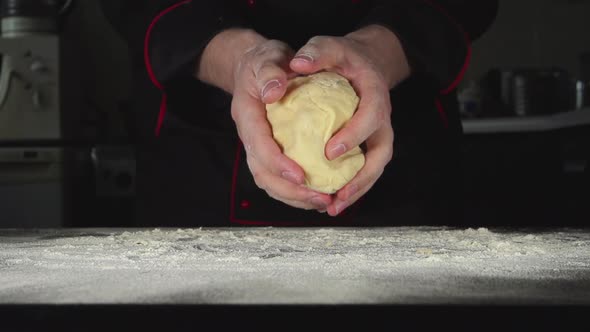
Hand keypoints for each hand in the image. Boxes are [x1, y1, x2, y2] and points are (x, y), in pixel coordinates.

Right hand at [230, 38, 332, 210]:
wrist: (257, 67)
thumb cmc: (265, 61)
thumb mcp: (268, 57)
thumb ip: (270, 72)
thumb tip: (273, 92)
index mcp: (247, 116)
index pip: (259, 146)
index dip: (278, 164)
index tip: (300, 176)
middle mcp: (250, 137)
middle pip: (263, 174)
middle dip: (290, 191)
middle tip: (319, 198)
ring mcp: (258, 147)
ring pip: (270, 182)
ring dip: (295, 197)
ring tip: (323, 202)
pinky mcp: (269, 152)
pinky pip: (278, 179)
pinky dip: (297, 192)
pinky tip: (318, 194)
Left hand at [290, 25, 410, 216]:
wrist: (365, 63)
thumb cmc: (346, 56)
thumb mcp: (331, 46)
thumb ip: (318, 52)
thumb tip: (297, 63)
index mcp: (375, 96)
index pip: (369, 118)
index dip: (353, 136)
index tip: (329, 152)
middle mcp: (382, 120)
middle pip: (379, 155)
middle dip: (360, 179)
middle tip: (337, 196)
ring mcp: (377, 135)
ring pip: (374, 169)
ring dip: (356, 191)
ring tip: (332, 207)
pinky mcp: (368, 145)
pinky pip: (363, 170)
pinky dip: (350, 187)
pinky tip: (330, 200)